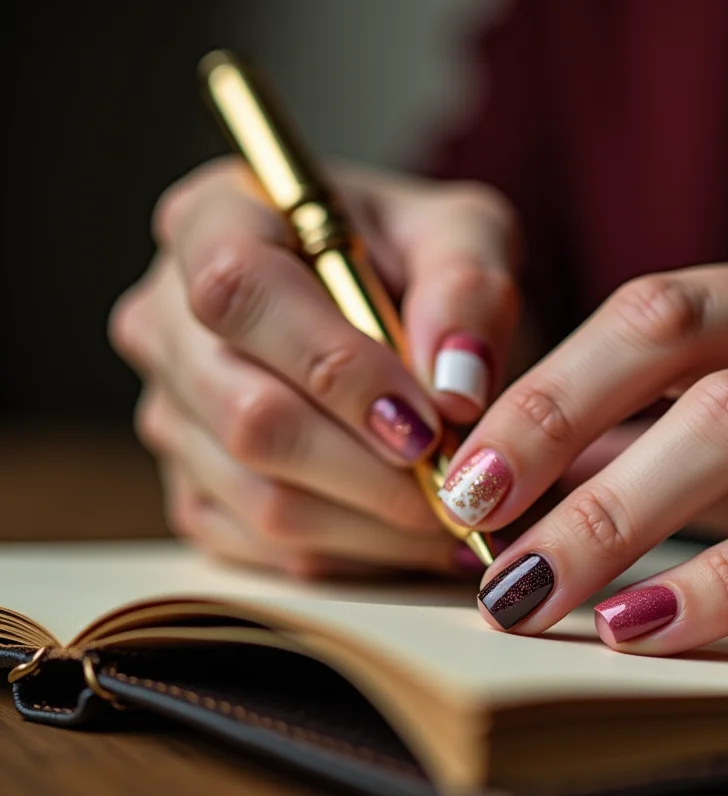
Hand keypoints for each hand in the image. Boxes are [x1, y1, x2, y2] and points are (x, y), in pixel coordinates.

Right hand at [110, 159, 519, 577]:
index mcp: (216, 219)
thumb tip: (455, 390)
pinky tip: (414, 532)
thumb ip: (468, 289)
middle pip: (247, 414)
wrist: (399, 308)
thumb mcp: (466, 235)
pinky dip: (352, 553)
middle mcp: (168, 317)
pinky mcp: (191, 486)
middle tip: (460, 488)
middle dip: (370, 468)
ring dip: (373, 523)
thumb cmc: (422, 259)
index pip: (241, 292)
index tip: (428, 419)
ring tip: (454, 513)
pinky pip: (263, 546)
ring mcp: (170, 409)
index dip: (335, 367)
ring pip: (259, 495)